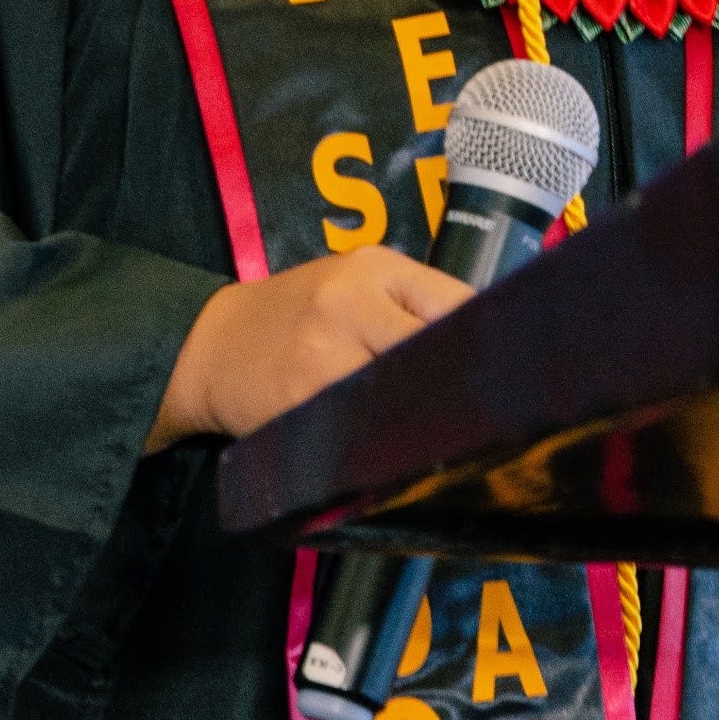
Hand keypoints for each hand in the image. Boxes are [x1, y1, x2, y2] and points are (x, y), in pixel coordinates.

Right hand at [150, 249, 467, 448]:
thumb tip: (493, 346)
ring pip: (402, 397)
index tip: (509, 373)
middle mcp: (349, 304)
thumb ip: (414, 305)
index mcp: (374, 268)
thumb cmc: (297, 315)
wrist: (210, 345)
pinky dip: (386, 443)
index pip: (457, 304)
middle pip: (434, 353)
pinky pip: (363, 430)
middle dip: (461, 386)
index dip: (488, 344)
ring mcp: (323, 356)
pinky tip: (398, 451)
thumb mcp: (354, 284)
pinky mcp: (302, 404)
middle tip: (489, 415)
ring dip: (428, 419)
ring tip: (448, 436)